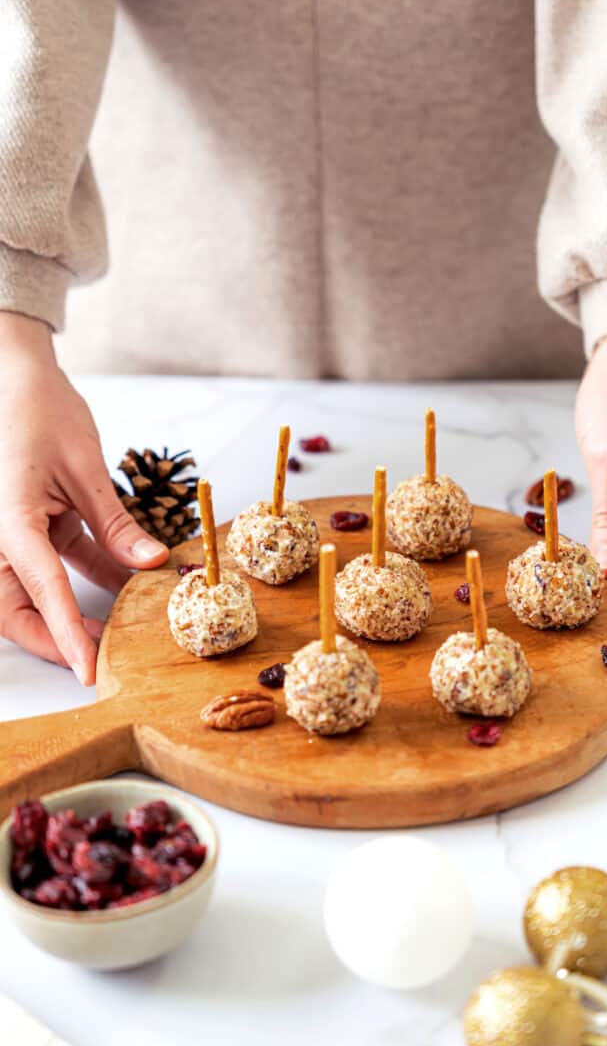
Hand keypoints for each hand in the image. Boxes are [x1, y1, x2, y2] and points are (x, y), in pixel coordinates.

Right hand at [0, 312, 167, 683]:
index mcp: (8, 520)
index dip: (66, 635)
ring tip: (115, 628)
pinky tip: (124, 583)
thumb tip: (152, 563)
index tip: (87, 669)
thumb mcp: (85, 468)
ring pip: (30, 594)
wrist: (17, 377)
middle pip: (15, 609)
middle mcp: (0, 534)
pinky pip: (52, 566)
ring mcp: (11, 532)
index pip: (41, 591)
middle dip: (54, 638)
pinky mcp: (29, 525)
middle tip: (97, 659)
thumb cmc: (40, 411)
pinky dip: (84, 578)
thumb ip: (115, 522)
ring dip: (68, 614)